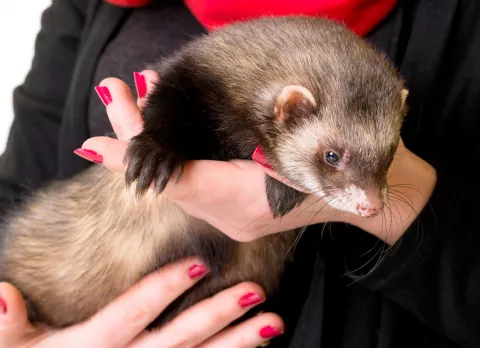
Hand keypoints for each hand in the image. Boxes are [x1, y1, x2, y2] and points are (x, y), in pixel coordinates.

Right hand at [0, 257, 283, 346]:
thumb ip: (7, 323)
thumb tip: (1, 291)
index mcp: (93, 345)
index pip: (134, 313)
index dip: (164, 289)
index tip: (199, 265)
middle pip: (180, 338)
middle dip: (219, 315)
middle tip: (256, 292)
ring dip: (238, 342)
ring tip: (272, 323)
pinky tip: (255, 347)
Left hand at [79, 70, 436, 244]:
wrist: (367, 193)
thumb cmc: (340, 166)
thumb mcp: (309, 143)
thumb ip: (274, 126)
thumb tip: (259, 101)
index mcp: (245, 201)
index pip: (178, 178)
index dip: (137, 159)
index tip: (94, 145)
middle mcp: (231, 212)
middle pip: (171, 173)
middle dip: (140, 134)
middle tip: (118, 91)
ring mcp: (231, 212)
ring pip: (180, 175)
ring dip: (157, 140)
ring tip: (135, 96)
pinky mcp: (235, 205)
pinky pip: (194, 179)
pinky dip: (177, 151)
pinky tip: (170, 126)